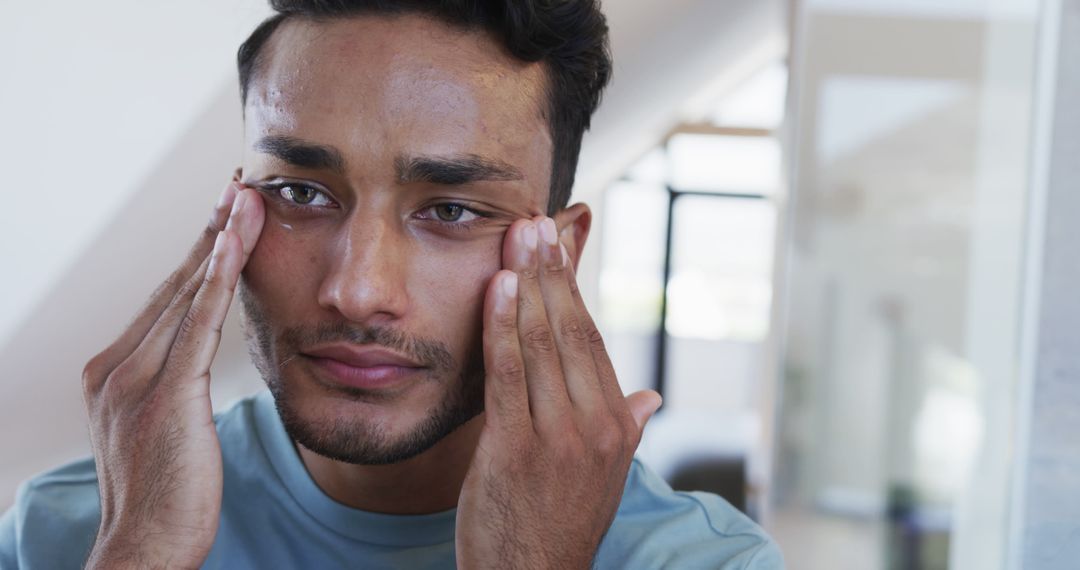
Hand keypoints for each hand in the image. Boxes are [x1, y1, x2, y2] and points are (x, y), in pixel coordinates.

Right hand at [81, 181, 263, 568]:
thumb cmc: (166, 497)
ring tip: (248, 196)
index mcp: (113, 371)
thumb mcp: (163, 430)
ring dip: (220, 239)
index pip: (165, 298)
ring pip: (185, 293)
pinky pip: (198, 323)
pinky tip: (237, 242)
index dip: (197, 254)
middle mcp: (117, 365)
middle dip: (210, 231)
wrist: (144, 548)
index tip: (224, 216)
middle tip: (240, 185)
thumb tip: (196, 362)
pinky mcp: (165, 395)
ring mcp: (135, 378)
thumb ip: (173, 388)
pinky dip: (217, 278)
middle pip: (174, 283)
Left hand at [456, 216, 661, 568]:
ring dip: (528, 285)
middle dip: (553, 271)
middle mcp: (597, 427)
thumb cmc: (558, 525)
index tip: (559, 246)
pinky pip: (510, 375)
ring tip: (518, 237)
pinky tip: (497, 288)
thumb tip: (651, 399)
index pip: (593, 339)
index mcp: (618, 426)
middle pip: (572, 331)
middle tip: (536, 221)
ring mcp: (559, 438)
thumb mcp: (604, 477)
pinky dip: (503, 327)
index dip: (572, 288)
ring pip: (543, 345)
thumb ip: (626, 429)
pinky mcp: (517, 449)